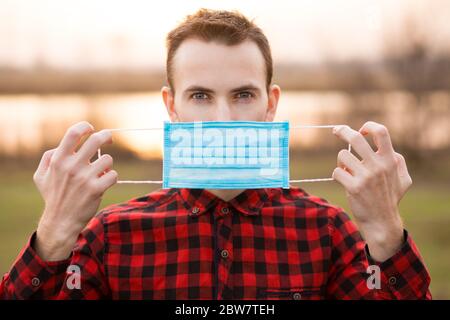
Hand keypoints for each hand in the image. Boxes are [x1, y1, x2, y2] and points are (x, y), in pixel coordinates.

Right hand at [33, 121, 117, 260]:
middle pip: (96, 140)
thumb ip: (49, 157)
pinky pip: (113, 175)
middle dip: (106, 136)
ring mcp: (84, 178)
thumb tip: (64, 145)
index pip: (74, 133)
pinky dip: (111, 177)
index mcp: (58, 160)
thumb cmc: (53, 196)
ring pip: (108, 159)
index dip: (86, 127)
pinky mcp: (96, 189)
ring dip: (107, 164)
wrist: (60, 221)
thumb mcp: (41, 175)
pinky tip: (104, 182)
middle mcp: (72, 166)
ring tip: (100, 172)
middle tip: (109, 139)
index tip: (91, 129)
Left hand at [332, 121, 411, 261]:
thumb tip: (384, 147)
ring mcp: (366, 176)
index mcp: (390, 160)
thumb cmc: (390, 198)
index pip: (381, 132)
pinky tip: (345, 182)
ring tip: (347, 171)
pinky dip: (338, 175)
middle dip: (342, 131)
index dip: (368, 127)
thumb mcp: (403, 179)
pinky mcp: (353, 187)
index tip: (361, 130)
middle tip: (336, 130)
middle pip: (356, 138)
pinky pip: (337, 172)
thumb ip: (397, 161)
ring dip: (341, 162)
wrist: (382, 221)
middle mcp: (378, 166)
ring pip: (342, 155)